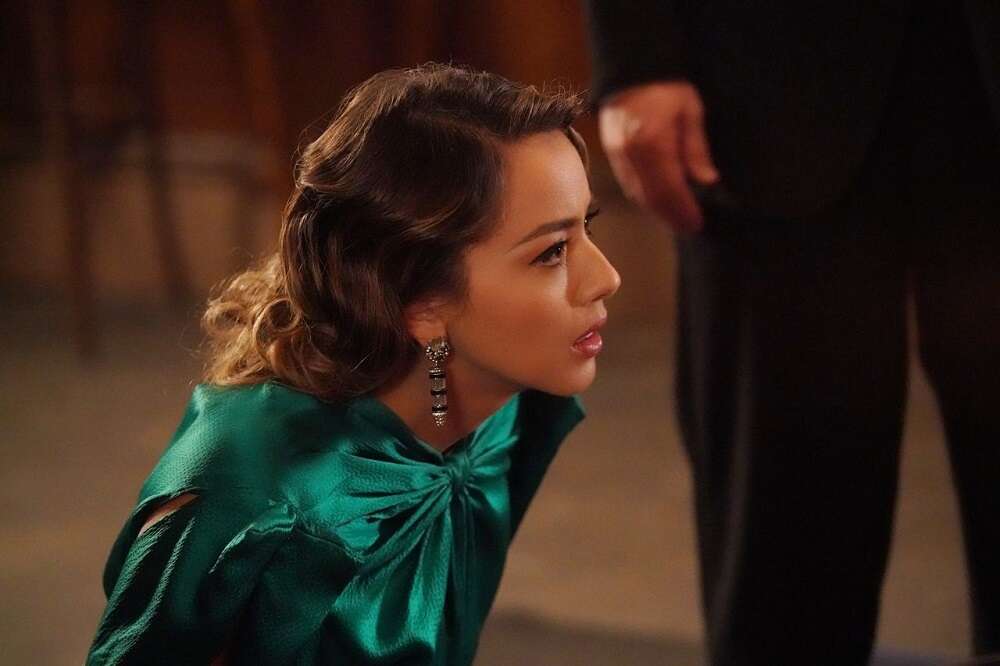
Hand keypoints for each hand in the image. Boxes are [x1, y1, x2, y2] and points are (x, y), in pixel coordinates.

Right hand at [598, 81, 719, 232]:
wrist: (631, 69)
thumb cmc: (666, 87)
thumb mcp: (690, 111)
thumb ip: (696, 149)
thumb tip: (707, 181)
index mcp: (653, 144)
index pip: (670, 189)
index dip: (683, 211)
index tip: (697, 224)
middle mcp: (632, 156)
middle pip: (651, 198)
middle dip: (671, 217)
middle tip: (689, 228)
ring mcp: (618, 156)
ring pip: (637, 195)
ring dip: (657, 211)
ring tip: (676, 220)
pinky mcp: (612, 154)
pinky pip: (628, 185)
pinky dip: (643, 198)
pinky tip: (657, 203)